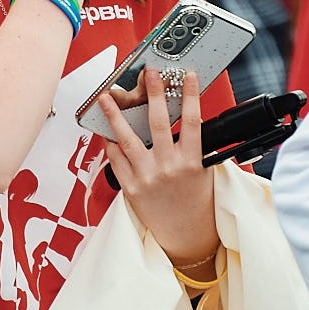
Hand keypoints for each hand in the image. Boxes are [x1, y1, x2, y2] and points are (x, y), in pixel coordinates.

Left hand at [101, 66, 215, 269]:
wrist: (187, 237)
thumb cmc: (197, 201)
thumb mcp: (204, 171)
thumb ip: (192, 146)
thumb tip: (183, 116)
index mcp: (192, 162)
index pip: (193, 121)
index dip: (189, 95)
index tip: (186, 74)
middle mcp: (169, 168)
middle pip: (159, 124)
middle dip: (153, 94)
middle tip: (148, 72)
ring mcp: (147, 178)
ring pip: (128, 140)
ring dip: (116, 115)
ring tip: (106, 96)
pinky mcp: (130, 189)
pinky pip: (116, 161)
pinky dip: (110, 143)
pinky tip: (104, 128)